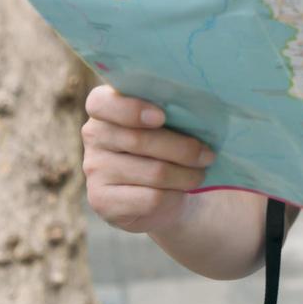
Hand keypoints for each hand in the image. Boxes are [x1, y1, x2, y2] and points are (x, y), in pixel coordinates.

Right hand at [82, 84, 215, 233]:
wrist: (164, 194)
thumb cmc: (171, 145)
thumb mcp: (171, 122)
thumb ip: (172, 110)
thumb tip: (201, 110)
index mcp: (106, 107)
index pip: (101, 102)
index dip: (130, 109)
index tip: (161, 117)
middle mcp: (94, 135)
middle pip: (140, 140)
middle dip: (183, 149)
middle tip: (208, 155)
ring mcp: (94, 169)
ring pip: (152, 171)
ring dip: (186, 175)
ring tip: (200, 174)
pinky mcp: (102, 200)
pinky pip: (149, 198)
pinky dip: (174, 195)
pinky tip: (180, 192)